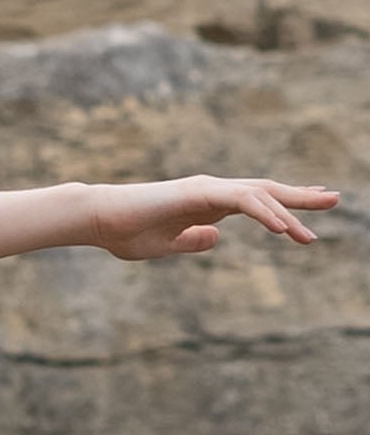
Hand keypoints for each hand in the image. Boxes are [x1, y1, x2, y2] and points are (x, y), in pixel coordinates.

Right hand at [89, 176, 339, 260]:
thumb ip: (193, 240)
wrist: (99, 219)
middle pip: (267, 191)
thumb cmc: (126, 232)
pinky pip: (242, 201)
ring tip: (312, 232)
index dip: (285, 204)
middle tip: (334, 200)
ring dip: (289, 211)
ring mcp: (207, 189)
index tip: (311, 211)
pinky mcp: (199, 193)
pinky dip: (265, 212)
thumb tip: (217, 239)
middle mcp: (213, 191)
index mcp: (208, 203)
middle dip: (301, 197)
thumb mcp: (167, 245)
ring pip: (260, 196)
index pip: (256, 200)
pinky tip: (283, 227)